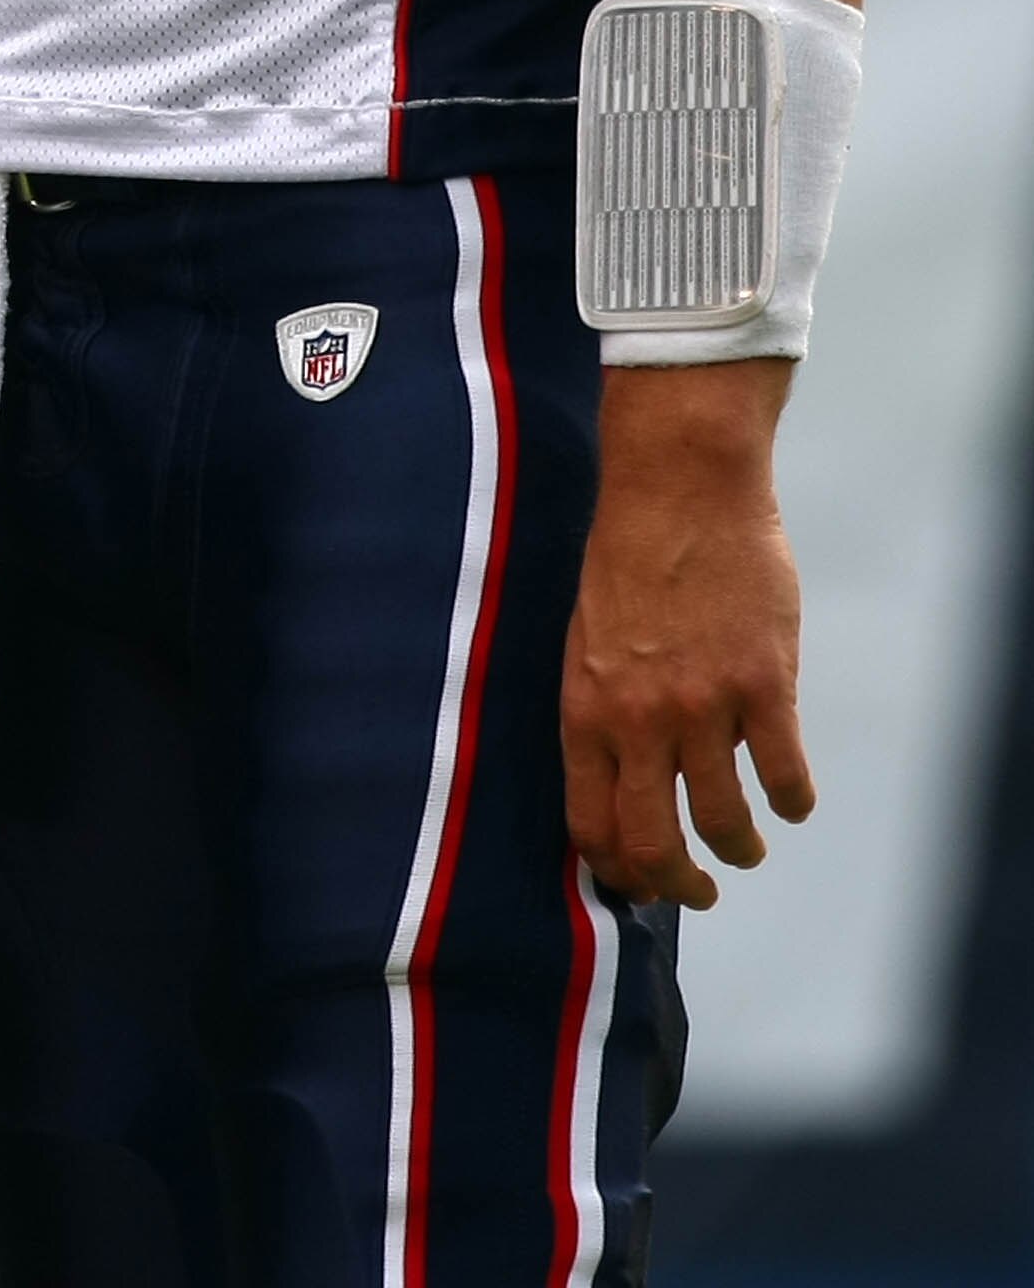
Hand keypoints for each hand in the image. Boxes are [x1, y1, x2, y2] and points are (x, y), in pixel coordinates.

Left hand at [562, 362, 814, 908]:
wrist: (679, 485)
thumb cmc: (628, 555)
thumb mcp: (587, 637)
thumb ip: (604, 707)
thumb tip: (622, 776)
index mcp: (585, 707)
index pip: (591, 823)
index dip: (618, 870)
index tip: (641, 883)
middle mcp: (638, 719)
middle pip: (653, 842)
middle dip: (677, 884)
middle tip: (698, 892)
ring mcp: (703, 705)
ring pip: (723, 821)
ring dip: (739, 848)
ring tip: (747, 846)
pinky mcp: (762, 685)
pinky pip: (784, 776)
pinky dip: (792, 801)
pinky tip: (791, 799)